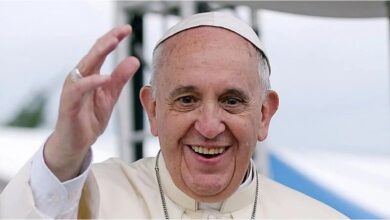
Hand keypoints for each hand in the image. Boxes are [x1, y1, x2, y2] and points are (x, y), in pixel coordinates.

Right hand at [44, 25, 139, 180]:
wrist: (76, 142)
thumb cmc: (90, 117)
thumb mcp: (110, 96)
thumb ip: (120, 78)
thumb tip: (134, 59)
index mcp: (90, 74)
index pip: (101, 51)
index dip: (113, 38)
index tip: (127, 29)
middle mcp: (80, 77)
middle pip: (93, 53)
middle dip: (108, 40)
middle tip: (122, 30)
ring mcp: (73, 88)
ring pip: (85, 66)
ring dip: (99, 53)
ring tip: (113, 43)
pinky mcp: (69, 102)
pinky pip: (80, 89)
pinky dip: (92, 82)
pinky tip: (105, 77)